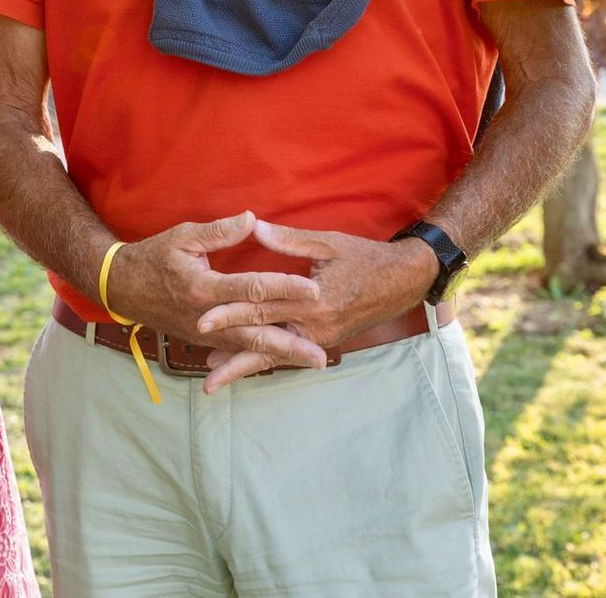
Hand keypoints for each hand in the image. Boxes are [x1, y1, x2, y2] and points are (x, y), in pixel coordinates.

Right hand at [103, 211, 329, 386]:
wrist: (121, 287)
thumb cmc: (152, 256)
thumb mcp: (182, 236)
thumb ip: (218, 231)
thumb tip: (251, 219)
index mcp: (203, 287)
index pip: (251, 289)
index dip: (284, 289)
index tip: (314, 290)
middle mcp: (207, 317)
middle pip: (255, 333)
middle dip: (291, 344)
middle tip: (323, 355)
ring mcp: (204, 333)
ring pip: (248, 348)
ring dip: (282, 356)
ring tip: (313, 361)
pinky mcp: (203, 340)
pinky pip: (236, 351)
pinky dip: (261, 358)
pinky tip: (284, 362)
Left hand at [196, 220, 437, 390]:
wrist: (403, 282)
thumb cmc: (366, 258)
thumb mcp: (329, 242)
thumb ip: (290, 240)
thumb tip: (254, 227)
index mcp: (313, 297)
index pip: (263, 306)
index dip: (231, 312)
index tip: (203, 318)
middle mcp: (315, 324)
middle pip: (264, 338)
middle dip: (231, 349)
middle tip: (202, 362)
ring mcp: (320, 337)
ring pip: (275, 355)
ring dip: (244, 366)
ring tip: (213, 378)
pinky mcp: (324, 342)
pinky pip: (290, 355)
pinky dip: (266, 361)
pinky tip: (245, 364)